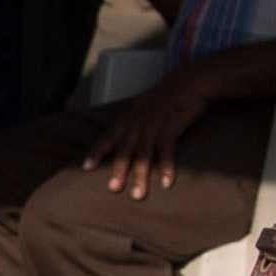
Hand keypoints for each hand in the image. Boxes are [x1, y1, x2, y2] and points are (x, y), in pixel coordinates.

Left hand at [94, 73, 216, 200]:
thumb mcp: (144, 105)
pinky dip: (166, 166)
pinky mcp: (172, 126)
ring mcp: (154, 124)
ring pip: (144, 154)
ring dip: (141, 175)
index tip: (86, 168)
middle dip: (119, 170)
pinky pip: (167, 150)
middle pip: (125, 149)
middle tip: (113, 189)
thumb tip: (124, 135)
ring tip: (138, 195)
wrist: (189, 81)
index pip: (108, 136)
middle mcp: (138, 122)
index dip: (97, 152)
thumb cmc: (167, 96)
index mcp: (129, 117)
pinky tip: (167, 182)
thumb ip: (133, 120)